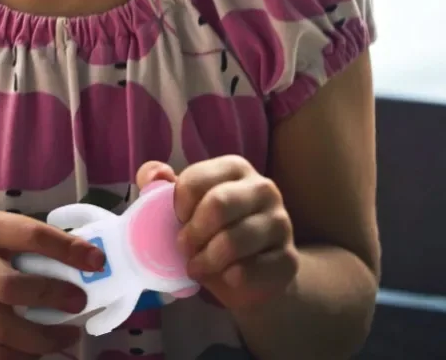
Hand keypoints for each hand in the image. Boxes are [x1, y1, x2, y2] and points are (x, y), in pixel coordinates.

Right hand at [0, 210, 104, 358]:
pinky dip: (22, 356)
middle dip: (50, 297)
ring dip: (42, 337)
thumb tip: (83, 257)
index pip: (30, 236)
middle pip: (9, 286)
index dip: (66, 249)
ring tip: (70, 335)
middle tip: (80, 302)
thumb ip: (31, 241)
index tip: (96, 260)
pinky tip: (43, 350)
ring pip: (1, 328)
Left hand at [137, 158, 298, 309]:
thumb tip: (156, 176)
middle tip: (184, 248)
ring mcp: (281, 222)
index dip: (178, 206)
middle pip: (218, 204)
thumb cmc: (209, 231)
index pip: (196, 179)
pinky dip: (230, 278)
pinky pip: (252, 270)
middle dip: (193, 233)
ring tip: (197, 267)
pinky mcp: (289, 258)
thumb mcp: (181, 205)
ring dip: (207, 260)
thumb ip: (158, 184)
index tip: (177, 221)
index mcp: (234, 167)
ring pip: (235, 240)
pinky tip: (226, 277)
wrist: (249, 274)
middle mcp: (263, 188)